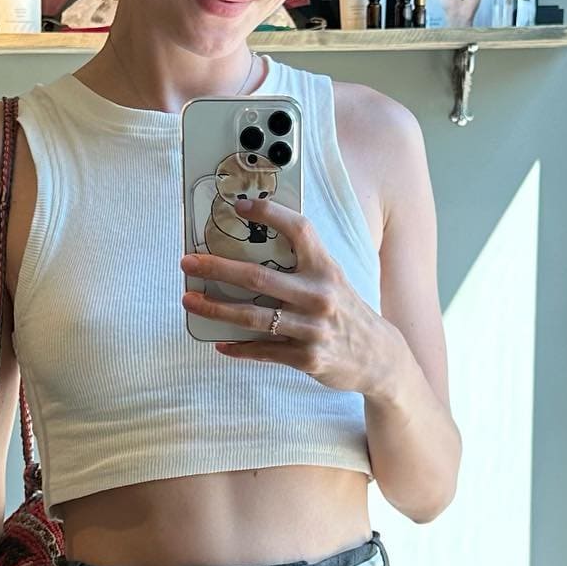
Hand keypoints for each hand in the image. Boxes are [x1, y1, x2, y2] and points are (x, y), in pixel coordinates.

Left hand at [180, 196, 395, 393]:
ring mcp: (312, 329)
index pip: (298, 230)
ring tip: (189, 300)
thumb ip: (302, 265)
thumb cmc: (345, 311)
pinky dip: (238, 347)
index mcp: (325, 268)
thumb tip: (251, 250)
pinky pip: (263, 351)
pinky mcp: (307, 358)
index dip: (269, 213)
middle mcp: (319, 296)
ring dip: (215, 308)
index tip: (239, 207)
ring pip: (253, 317)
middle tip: (188, 262)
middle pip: (258, 277)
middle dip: (217, 268)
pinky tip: (219, 342)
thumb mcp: (333, 279)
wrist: (378, 357)